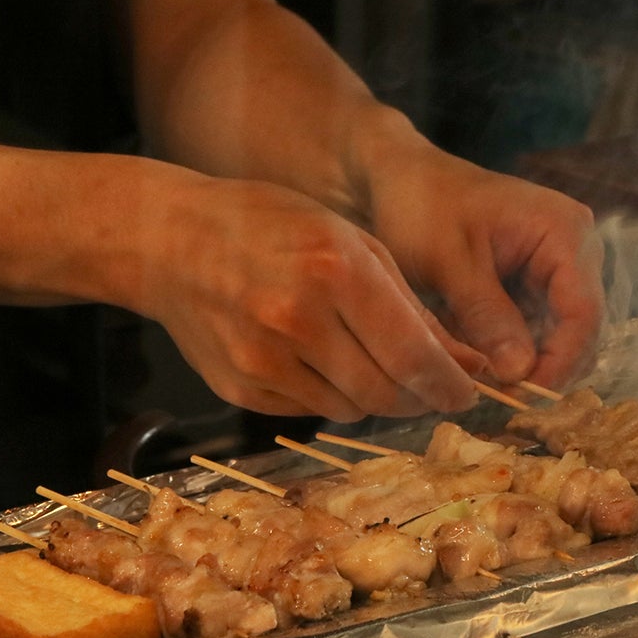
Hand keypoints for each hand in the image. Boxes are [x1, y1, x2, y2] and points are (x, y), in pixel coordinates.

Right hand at [138, 176, 488, 422]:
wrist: (169, 241)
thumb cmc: (269, 226)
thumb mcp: (351, 241)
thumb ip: (411, 306)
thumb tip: (467, 364)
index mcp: (335, 269)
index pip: (413, 356)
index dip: (450, 384)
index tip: (467, 391)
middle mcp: (298, 319)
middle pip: (385, 394)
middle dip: (418, 398)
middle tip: (430, 389)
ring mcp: (263, 360)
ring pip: (348, 409)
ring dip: (372, 397)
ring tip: (368, 364)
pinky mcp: (240, 389)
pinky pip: (306, 411)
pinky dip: (327, 395)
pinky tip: (316, 361)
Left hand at [364, 143, 604, 391]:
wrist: (397, 182)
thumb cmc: (421, 207)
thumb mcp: (450, 262)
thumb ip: (487, 315)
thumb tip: (520, 373)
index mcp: (565, 232)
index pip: (583, 312)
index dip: (560, 362)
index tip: (522, 397)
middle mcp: (573, 252)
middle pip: (579, 330)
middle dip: (543, 368)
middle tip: (499, 400)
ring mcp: (555, 271)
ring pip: (556, 337)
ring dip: (523, 364)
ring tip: (481, 383)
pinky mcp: (531, 288)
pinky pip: (532, 332)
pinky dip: (506, 352)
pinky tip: (476, 363)